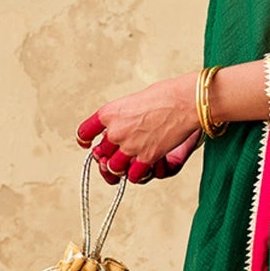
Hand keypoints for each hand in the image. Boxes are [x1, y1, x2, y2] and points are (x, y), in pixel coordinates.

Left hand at [77, 74, 202, 184]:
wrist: (185, 101)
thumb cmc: (166, 95)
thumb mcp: (134, 100)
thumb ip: (123, 116)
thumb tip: (123, 126)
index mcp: (109, 113)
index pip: (84, 132)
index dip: (84, 140)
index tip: (87, 144)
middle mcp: (115, 131)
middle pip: (100, 153)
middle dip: (108, 155)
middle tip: (118, 154)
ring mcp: (130, 145)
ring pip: (114, 167)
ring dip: (121, 167)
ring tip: (130, 163)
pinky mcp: (146, 157)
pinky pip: (133, 175)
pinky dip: (137, 174)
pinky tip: (144, 168)